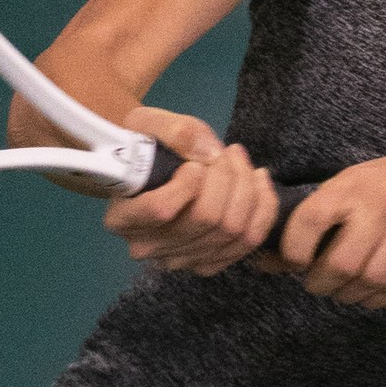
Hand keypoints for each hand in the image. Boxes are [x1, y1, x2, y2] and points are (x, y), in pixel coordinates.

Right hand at [99, 106, 280, 276]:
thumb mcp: (147, 124)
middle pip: (206, 219)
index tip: (193, 165)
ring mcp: (180, 260)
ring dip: (247, 187)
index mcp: (122, 217)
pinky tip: (258, 180)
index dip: (186, 184)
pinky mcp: (209, 263)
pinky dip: (263, 206)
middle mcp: (148, 247)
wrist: (148, 171)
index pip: (160, 210)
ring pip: (232, 230)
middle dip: (226, 177)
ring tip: (238, 159)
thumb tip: (209, 153)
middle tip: (226, 151)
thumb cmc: (143, 147)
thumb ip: (175, 131)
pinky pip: (250, 240)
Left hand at [275, 146, 385, 308]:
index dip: (293, 254)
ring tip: (345, 292)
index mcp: (353, 183)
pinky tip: (371, 293)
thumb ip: (313, 221)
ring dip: (350, 295)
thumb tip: (261, 261)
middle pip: (341, 263)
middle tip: (320, 285)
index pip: (308, 221)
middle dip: (322, 284)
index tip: (297, 265)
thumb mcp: (353, 190)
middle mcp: (383, 198)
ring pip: (370, 279)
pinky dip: (376, 298)